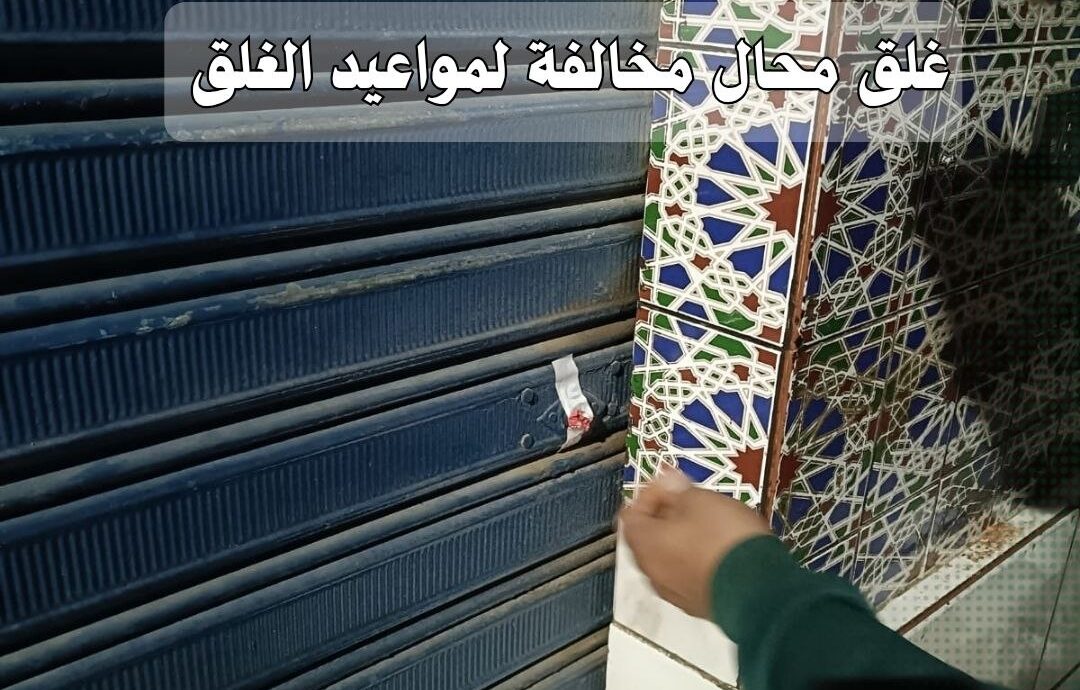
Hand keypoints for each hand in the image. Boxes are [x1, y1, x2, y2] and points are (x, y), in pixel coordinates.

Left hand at [618, 468, 770, 619]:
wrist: (761, 590)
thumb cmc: (724, 541)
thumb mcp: (700, 499)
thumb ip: (678, 489)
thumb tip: (670, 483)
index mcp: (645, 545)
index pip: (631, 515)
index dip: (649, 494)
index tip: (670, 484)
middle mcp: (654, 574)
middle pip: (649, 539)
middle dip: (667, 516)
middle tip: (688, 501)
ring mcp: (677, 594)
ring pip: (671, 559)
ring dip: (684, 539)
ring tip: (709, 522)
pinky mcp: (701, 605)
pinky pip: (692, 576)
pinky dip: (699, 560)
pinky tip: (722, 548)